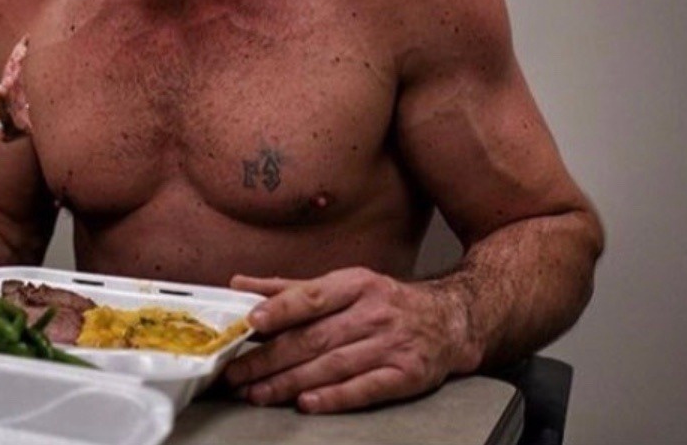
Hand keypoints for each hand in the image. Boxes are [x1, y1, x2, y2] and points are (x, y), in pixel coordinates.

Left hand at [224, 268, 473, 413]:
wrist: (450, 320)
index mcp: (355, 284)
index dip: (281, 308)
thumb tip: (239, 283)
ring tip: (257, 393)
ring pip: (333, 366)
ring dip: (290, 382)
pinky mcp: (406, 375)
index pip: (312, 295)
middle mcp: (373, 312)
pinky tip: (307, 403)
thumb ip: (290, 288)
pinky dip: (334, 397)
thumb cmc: (384, 301)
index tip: (252, 320)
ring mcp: (391, 344)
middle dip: (270, 358)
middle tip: (237, 373)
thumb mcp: (343, 285)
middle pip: (315, 338)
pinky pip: (365, 388)